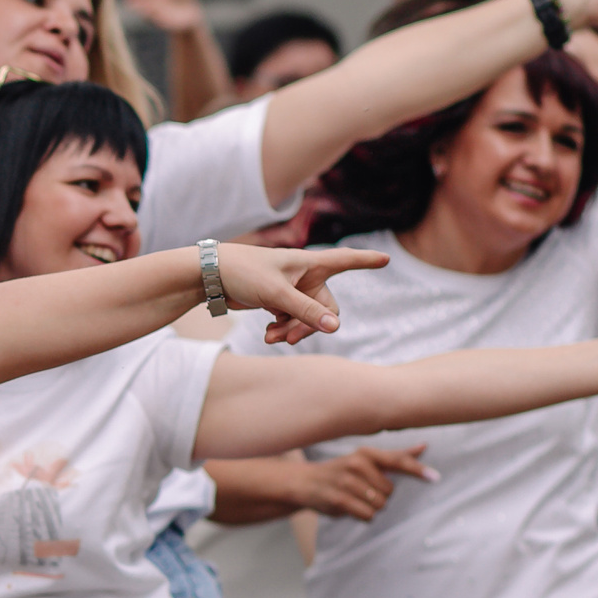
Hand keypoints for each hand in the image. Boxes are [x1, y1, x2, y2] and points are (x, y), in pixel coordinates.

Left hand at [211, 243, 389, 343]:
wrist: (211, 276)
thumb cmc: (244, 274)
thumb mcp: (277, 293)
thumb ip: (306, 312)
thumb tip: (335, 328)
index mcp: (310, 263)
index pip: (345, 260)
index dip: (366, 261)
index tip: (386, 260)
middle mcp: (305, 276)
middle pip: (326, 308)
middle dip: (310, 325)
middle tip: (290, 338)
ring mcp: (292, 290)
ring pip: (307, 319)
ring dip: (293, 330)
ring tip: (271, 337)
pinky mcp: (278, 302)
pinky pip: (291, 321)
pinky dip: (282, 329)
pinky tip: (267, 333)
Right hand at [293, 444, 435, 520]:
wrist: (304, 482)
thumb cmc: (341, 471)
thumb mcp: (365, 459)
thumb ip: (395, 456)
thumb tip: (424, 446)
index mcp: (366, 453)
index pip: (397, 461)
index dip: (417, 470)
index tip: (435, 477)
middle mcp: (357, 464)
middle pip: (390, 491)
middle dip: (380, 496)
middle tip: (362, 491)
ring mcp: (346, 481)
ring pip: (379, 505)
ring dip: (371, 507)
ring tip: (355, 499)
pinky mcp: (338, 499)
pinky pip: (367, 515)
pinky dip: (362, 515)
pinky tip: (350, 507)